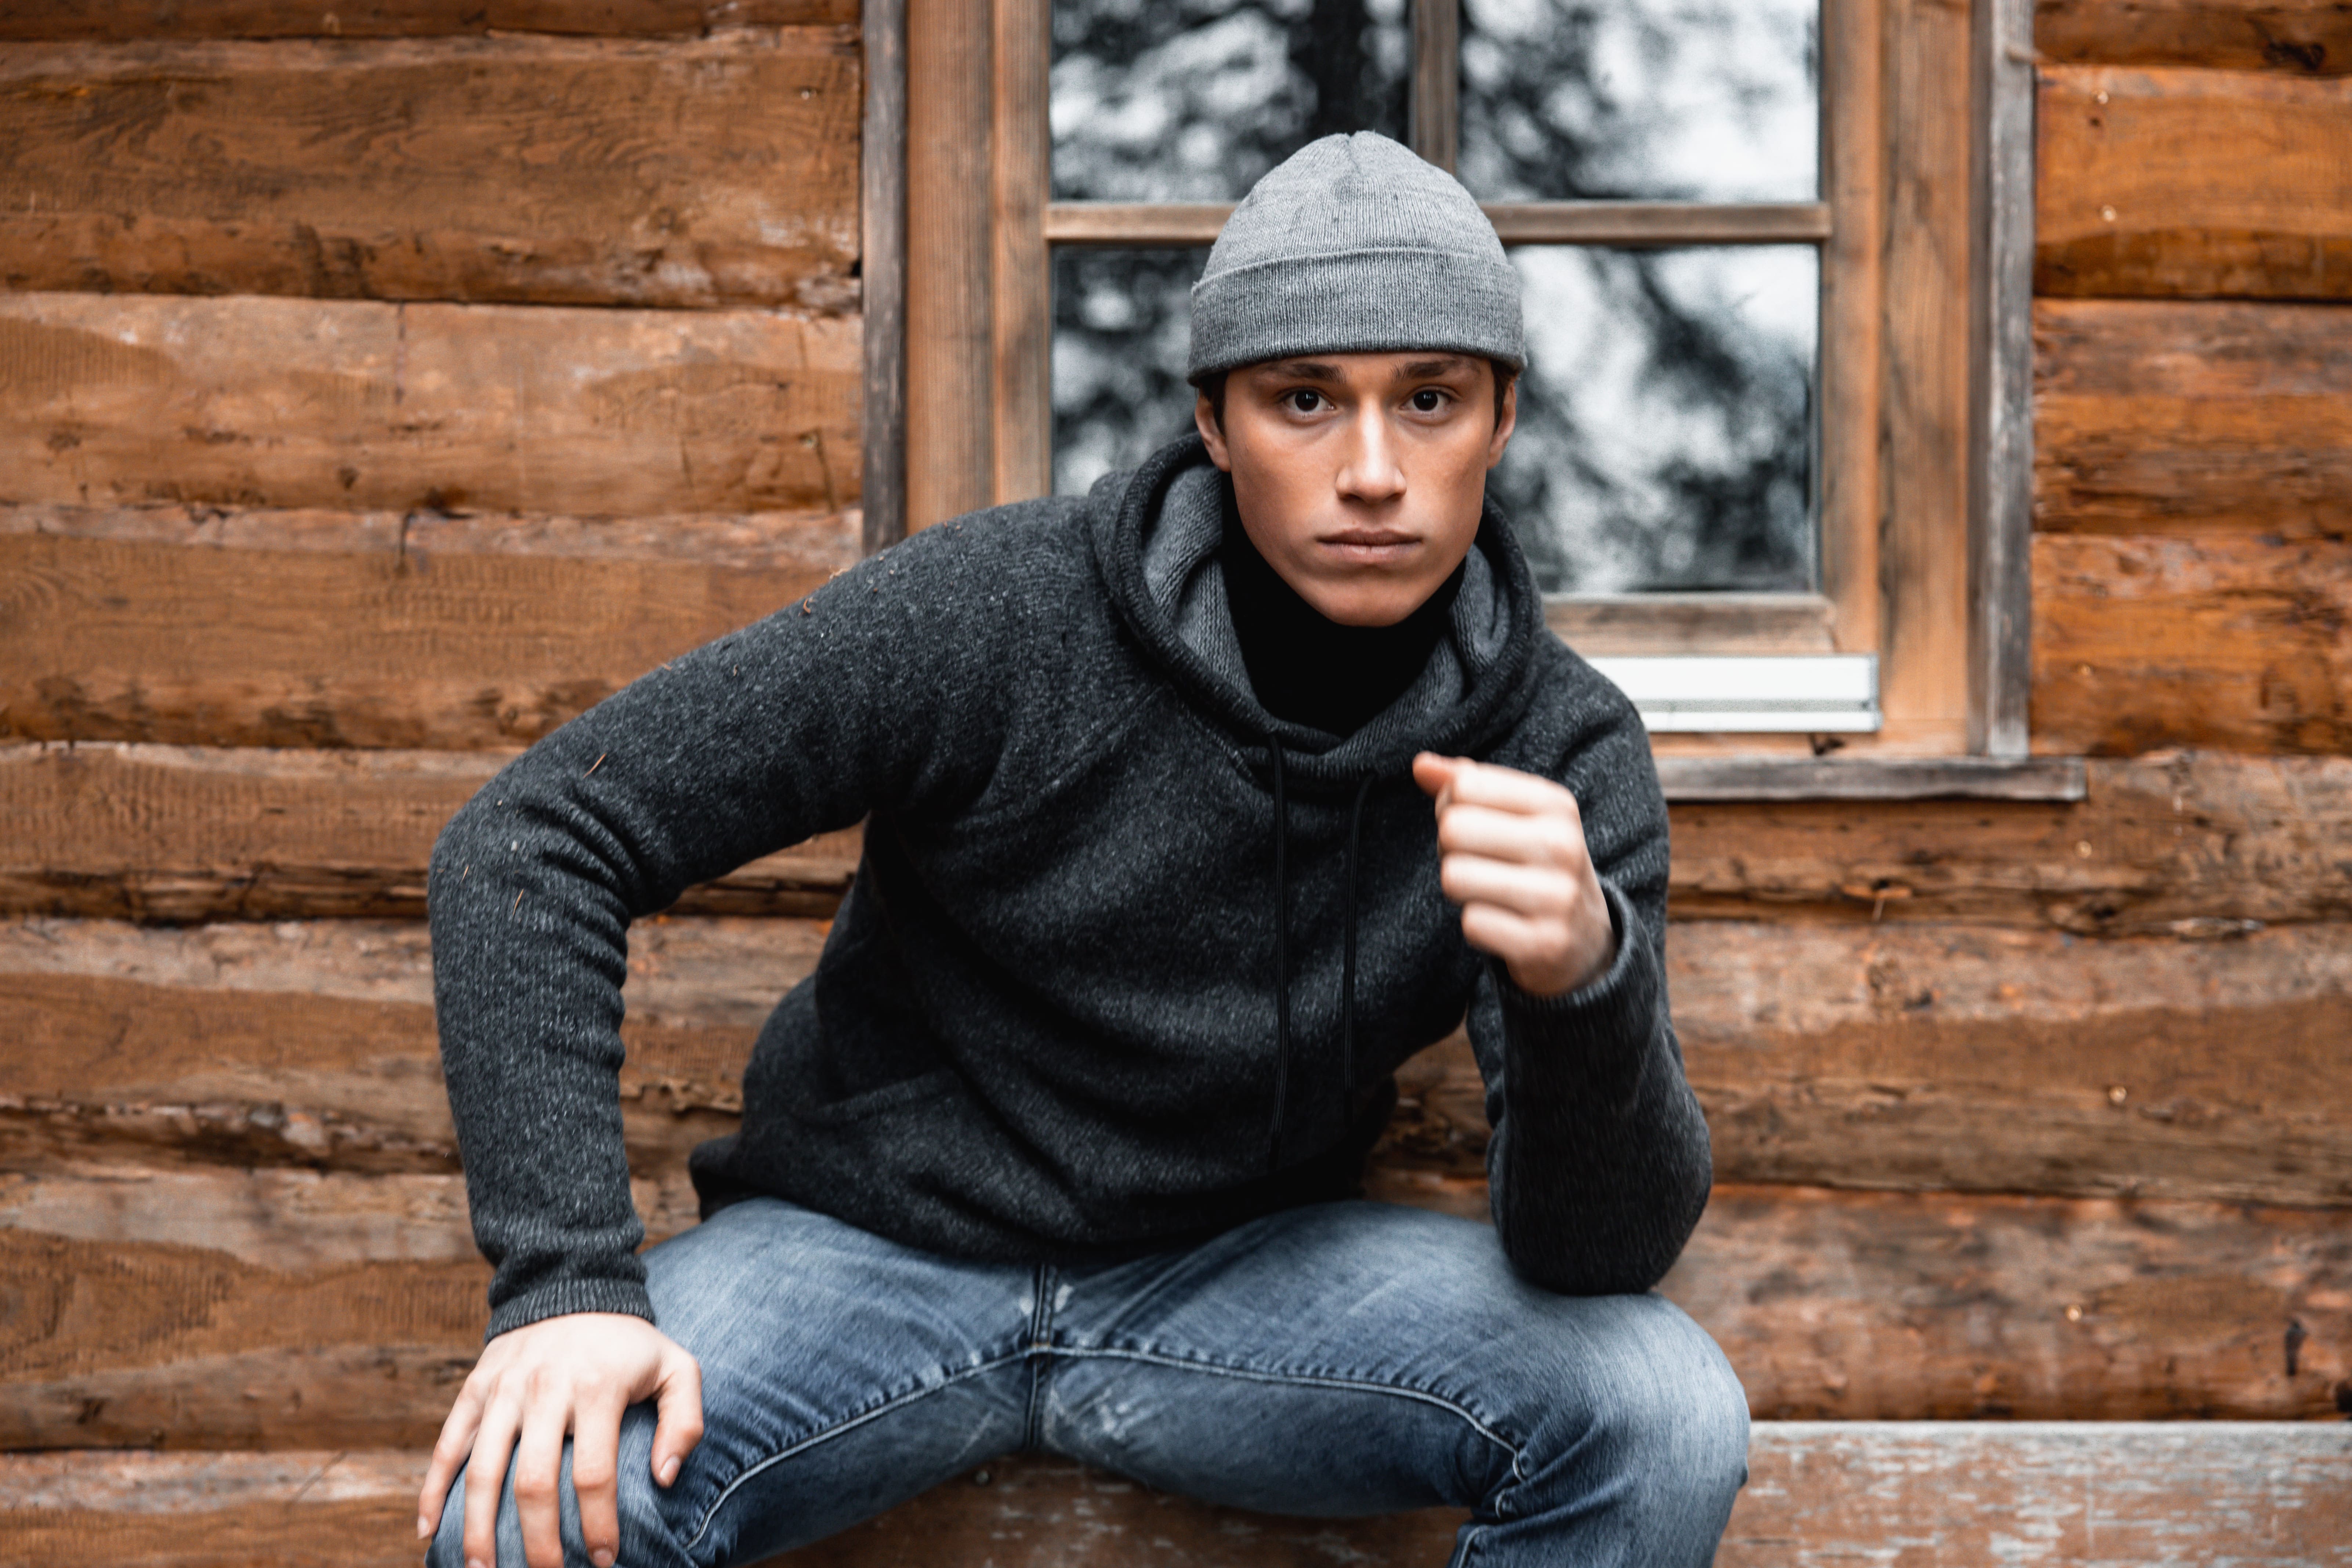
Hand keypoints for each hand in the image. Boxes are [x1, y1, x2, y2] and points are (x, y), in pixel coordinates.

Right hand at [417, 1311, 703, 1567]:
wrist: (572, 1286)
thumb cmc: (629, 1344)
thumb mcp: (676, 1368)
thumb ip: (686, 1421)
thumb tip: (667, 1478)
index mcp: (597, 1388)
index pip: (593, 1473)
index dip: (597, 1524)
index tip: (603, 1559)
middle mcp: (545, 1388)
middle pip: (533, 1482)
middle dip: (537, 1541)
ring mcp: (504, 1389)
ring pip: (483, 1470)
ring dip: (477, 1529)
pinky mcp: (474, 1388)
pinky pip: (447, 1444)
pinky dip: (433, 1489)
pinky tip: (428, 1531)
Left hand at [1413, 753, 1615, 997]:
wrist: (1587, 940)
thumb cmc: (1537, 866)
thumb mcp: (1517, 817)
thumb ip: (1467, 784)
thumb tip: (1420, 765)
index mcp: (1555, 804)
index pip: (1464, 786)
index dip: (1449, 807)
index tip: (1471, 824)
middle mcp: (1561, 845)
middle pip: (1453, 829)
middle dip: (1449, 849)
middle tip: (1475, 863)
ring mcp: (1556, 896)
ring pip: (1454, 877)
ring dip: (1459, 889)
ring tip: (1487, 892)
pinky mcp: (1543, 942)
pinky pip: (1471, 923)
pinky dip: (1477, 926)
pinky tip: (1503, 923)